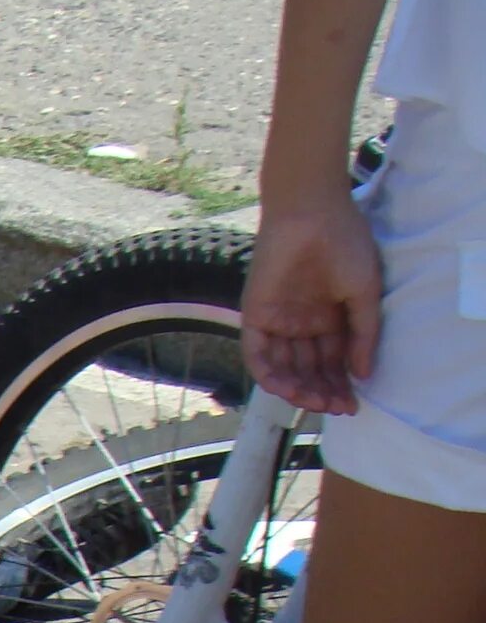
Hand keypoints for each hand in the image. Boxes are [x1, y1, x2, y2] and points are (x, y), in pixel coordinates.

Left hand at [241, 192, 381, 414]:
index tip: (353, 405)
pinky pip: (258, 355)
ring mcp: (278, 321)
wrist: (312, 214)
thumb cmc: (345, 244)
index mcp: (329, 317)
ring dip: (298, 389)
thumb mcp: (364, 293)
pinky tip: (287, 389)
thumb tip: (365, 374)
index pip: (332, 361)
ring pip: (284, 367)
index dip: (341, 385)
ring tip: (316, 402)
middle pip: (308, 369)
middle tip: (337, 408)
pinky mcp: (256, 316)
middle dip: (322, 391)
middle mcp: (302, 323)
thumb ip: (363, 334)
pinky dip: (270, 374)